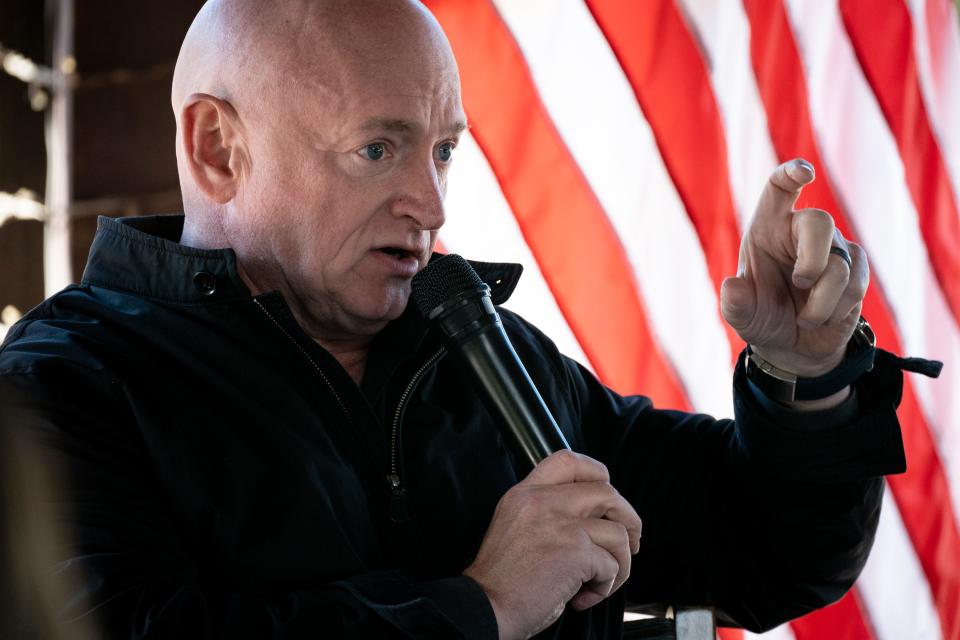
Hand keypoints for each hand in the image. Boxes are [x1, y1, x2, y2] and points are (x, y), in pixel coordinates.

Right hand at [463, 450, 641, 639]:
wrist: (486, 607)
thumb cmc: (500, 578)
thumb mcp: (515, 526)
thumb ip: (546, 511)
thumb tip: (591, 518)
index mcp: (525, 493)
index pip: (568, 461)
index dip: (596, 473)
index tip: (607, 499)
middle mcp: (543, 502)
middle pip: (606, 492)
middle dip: (627, 519)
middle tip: (628, 543)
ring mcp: (562, 525)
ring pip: (618, 532)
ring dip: (619, 562)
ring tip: (600, 581)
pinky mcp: (576, 552)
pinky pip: (612, 565)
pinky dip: (605, 587)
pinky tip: (583, 597)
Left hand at [720, 159, 868, 381]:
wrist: (792, 345)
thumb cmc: (762, 317)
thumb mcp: (742, 316)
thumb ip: (734, 303)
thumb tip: (731, 287)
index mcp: (768, 227)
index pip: (779, 188)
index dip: (791, 174)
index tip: (804, 173)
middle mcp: (801, 231)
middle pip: (820, 222)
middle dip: (812, 260)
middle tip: (799, 284)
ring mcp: (833, 247)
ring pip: (839, 264)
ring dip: (820, 302)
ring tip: (804, 318)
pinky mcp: (855, 268)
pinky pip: (855, 285)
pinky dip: (835, 310)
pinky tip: (821, 318)